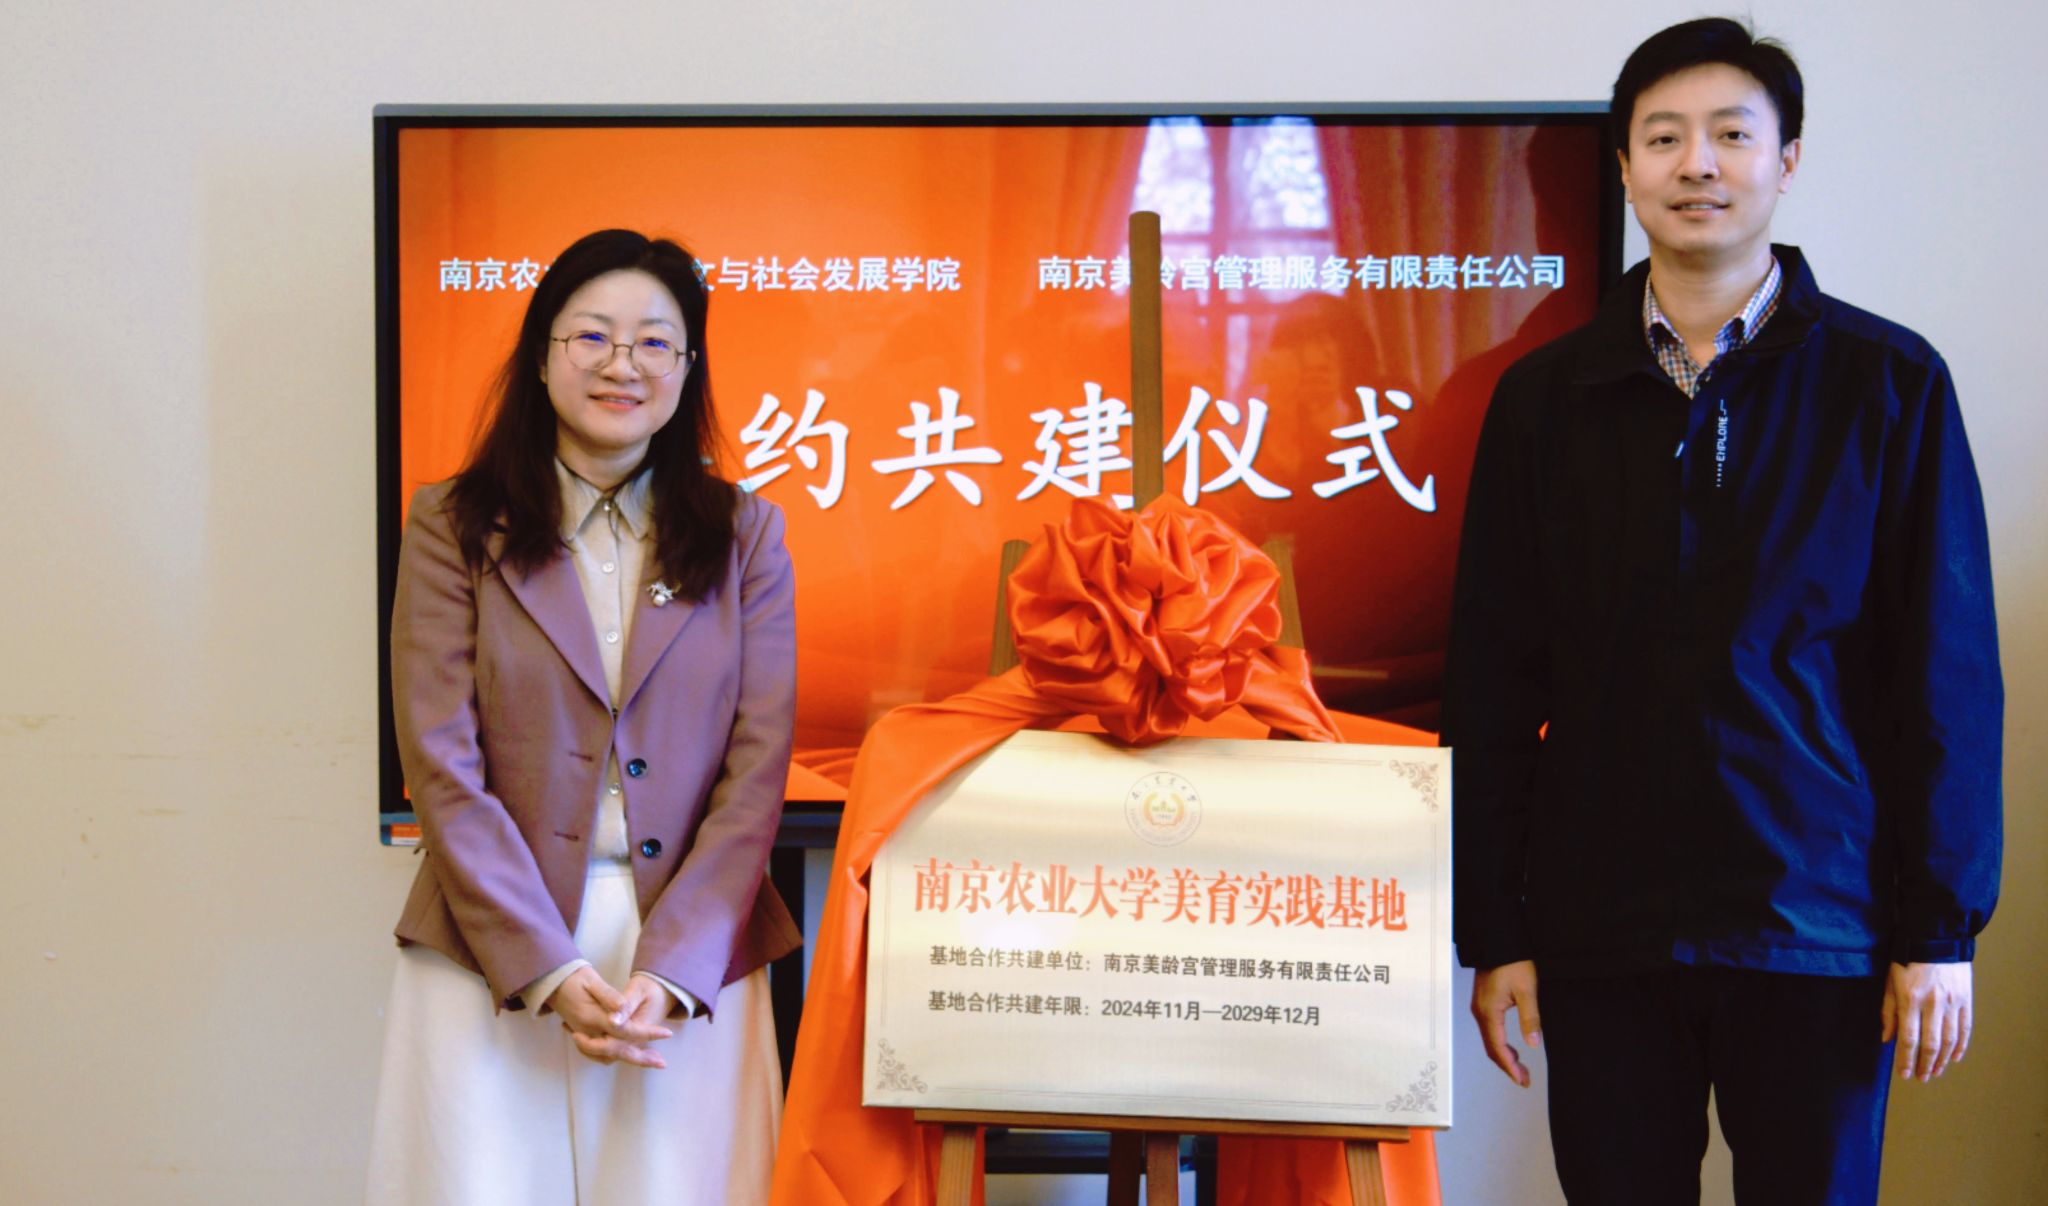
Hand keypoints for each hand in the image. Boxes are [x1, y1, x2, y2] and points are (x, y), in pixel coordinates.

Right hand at [547, 966, 673, 1068]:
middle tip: (662, 1062)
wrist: (552, 982)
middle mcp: (587, 1031)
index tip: (666, 1033)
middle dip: (641, 1058)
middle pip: (617, 1050)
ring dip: (629, 1058)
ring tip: (651, 1059)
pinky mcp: (582, 1036)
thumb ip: (608, 996)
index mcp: (592, 1017)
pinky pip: (599, 1054)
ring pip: (608, 1056)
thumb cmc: (574, 978)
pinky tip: (629, 1052)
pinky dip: (615, 1056)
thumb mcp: (591, 981)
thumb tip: (622, 1010)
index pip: (625, 1030)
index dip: (646, 1033)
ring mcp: (583, 1036)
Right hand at [1471, 960, 1540, 1087]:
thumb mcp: (1527, 991)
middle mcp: (1480, 1012)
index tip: (1522, 1080)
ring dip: (1504, 1056)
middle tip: (1524, 1079)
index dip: (1510, 1068)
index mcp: (1489, 1012)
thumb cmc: (1512, 962)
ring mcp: (1479, 1008)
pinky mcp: (1483, 1003)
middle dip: (1507, 1066)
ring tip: (1520, 1067)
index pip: (1498, 1049)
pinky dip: (1499, 1044)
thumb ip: (1530, 1018)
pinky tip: (1510, 1046)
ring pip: (1489, 1040)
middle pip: (1491, 1048)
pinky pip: (1489, 1030)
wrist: (1498, 940)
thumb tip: (1532, 1043)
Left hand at [1881, 961, 1971, 1081]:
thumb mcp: (1889, 982)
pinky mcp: (1966, 999)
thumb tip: (1886, 1039)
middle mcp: (1932, 1003)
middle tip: (1921, 1078)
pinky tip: (1955, 1057)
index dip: (1906, 1059)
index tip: (1903, 1074)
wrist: (1935, 938)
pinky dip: (1961, 1046)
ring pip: (1950, 1040)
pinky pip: (1965, 1028)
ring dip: (1943, 1060)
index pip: (1908, 1038)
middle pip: (1931, 1044)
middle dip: (1925, 1065)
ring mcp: (1951, 1002)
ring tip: (1936, 1072)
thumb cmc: (1906, 959)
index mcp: (1910, 999)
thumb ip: (1888, 1011)